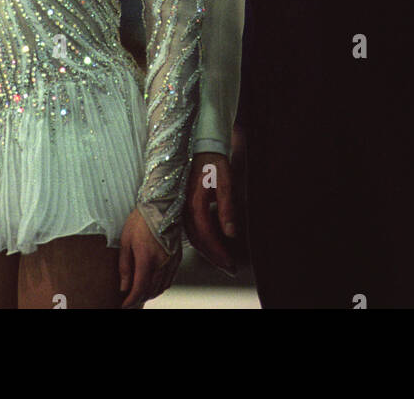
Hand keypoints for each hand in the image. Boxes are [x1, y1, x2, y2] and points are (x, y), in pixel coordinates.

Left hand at [118, 209, 180, 307]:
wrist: (160, 205)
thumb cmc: (140, 220)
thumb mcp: (126, 241)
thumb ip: (125, 266)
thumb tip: (124, 286)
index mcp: (147, 259)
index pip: (139, 288)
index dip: (131, 300)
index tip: (124, 305)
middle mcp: (161, 263)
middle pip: (151, 291)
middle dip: (140, 297)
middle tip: (130, 299)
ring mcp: (171, 261)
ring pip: (161, 287)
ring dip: (150, 293)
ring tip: (141, 292)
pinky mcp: (177, 257)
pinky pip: (170, 279)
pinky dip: (161, 286)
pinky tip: (154, 284)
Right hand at [184, 151, 236, 272]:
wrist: (201, 146)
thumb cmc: (213, 162)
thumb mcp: (225, 183)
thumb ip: (227, 209)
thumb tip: (231, 233)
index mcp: (194, 204)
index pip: (206, 236)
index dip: (218, 253)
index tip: (231, 264)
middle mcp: (185, 209)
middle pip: (198, 241)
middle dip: (215, 257)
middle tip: (230, 268)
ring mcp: (182, 208)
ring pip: (194, 237)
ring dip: (208, 250)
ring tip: (223, 260)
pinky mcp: (183, 207)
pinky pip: (192, 229)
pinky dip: (203, 240)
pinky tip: (212, 244)